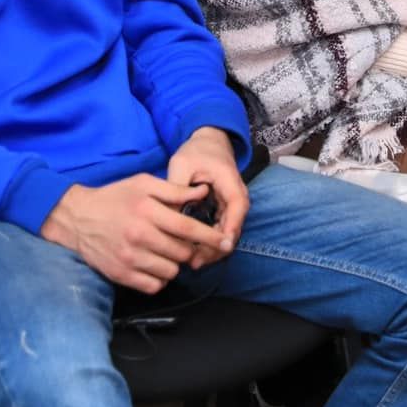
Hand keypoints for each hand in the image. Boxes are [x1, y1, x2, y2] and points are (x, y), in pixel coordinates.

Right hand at [39, 172, 225, 293]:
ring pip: (171, 272)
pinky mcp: (121, 274)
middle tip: (184, 243)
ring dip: (174, 264)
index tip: (224, 241)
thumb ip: (174, 190)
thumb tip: (203, 192)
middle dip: (189, 249)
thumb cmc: (114, 197)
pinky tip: (154, 264)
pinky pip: (154, 286)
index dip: (210, 236)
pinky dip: (159, 278)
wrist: (77, 218)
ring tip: (166, 252)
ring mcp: (129, 258)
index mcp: (147, 211)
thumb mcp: (143, 183)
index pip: (188, 229)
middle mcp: (139, 236)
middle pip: (182, 253)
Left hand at [164, 127, 247, 268]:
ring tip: (192, 262)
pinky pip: (222, 230)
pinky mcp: (225, 211)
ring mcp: (232, 205)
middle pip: (234, 228)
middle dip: (216, 248)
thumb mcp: (181, 164)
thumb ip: (177, 188)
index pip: (237, 209)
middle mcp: (237, 196)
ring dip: (213, 249)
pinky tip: (194, 252)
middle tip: (194, 262)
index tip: (214, 248)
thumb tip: (169, 217)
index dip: (228, 231)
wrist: (208, 143)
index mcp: (230, 182)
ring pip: (228, 233)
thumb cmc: (195, 152)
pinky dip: (210, 243)